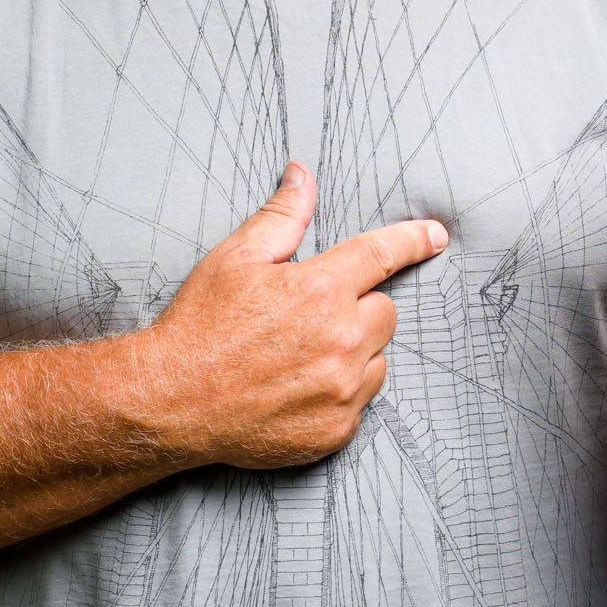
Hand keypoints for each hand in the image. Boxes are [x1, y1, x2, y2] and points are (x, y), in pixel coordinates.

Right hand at [148, 161, 447, 469]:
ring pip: (377, 358)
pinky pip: (361, 400)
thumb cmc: (200, 327)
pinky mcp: (337, 430)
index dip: (412, 240)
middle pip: (385, 311)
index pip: (382, 254)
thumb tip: (303, 176)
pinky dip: (339, 393)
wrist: (171, 401)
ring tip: (298, 356)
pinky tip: (297, 388)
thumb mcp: (235, 258)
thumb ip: (281, 217)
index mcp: (320, 289)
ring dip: (353, 352)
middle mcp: (341, 339)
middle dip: (358, 307)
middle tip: (309, 317)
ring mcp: (342, 389)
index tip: (435, 236)